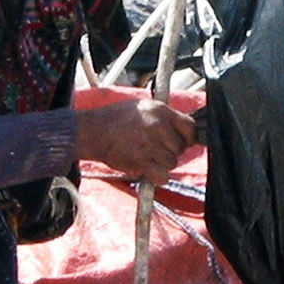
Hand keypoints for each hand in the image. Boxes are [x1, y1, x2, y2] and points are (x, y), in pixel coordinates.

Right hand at [74, 98, 197, 183]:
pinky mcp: (141, 162)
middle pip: (180, 148)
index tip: (183, 141)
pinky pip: (162, 176)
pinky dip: (157, 177)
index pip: (190, 127)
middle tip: (155, 149)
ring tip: (147, 157)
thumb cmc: (115, 119)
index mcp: (160, 111)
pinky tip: (148, 170)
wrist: (93, 131)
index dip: (188, 137)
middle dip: (170, 151)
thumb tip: (181, 129)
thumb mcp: (143, 107)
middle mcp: (157, 127)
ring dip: (162, 163)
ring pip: (172, 162)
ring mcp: (150, 145)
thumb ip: (163, 116)